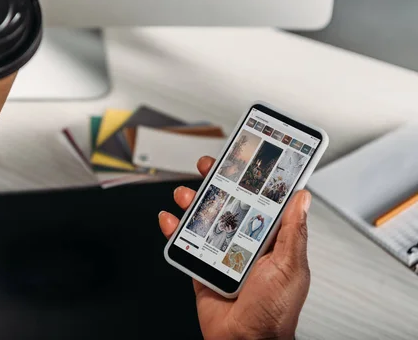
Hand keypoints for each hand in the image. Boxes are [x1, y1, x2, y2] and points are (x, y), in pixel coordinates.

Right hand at [159, 156, 310, 339]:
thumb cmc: (274, 312)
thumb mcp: (290, 266)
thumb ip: (293, 231)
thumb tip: (302, 198)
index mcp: (270, 241)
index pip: (261, 202)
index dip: (252, 180)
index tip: (244, 161)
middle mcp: (245, 244)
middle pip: (228, 205)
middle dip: (217, 184)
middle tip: (208, 167)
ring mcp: (222, 255)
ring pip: (205, 221)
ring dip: (192, 203)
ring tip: (184, 194)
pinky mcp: (202, 267)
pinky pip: (186, 244)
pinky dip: (174, 230)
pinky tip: (169, 219)